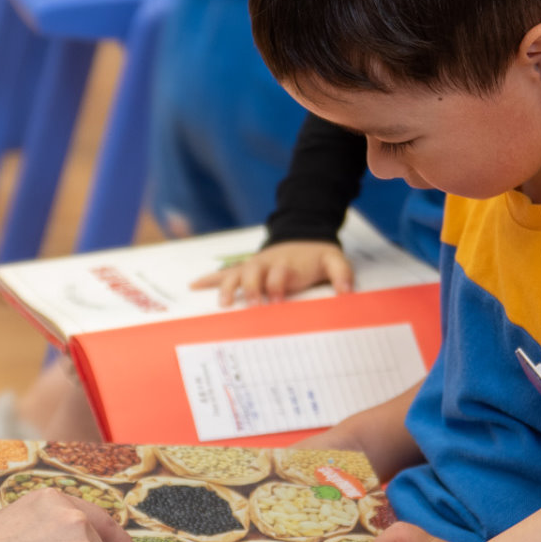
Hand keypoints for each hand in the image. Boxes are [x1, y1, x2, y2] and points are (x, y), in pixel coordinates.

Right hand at [191, 241, 352, 305]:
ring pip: (236, 274)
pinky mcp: (244, 269)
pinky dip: (208, 279)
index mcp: (287, 263)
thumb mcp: (335, 260)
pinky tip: (193, 286)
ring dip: (227, 287)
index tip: (278, 302)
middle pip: (253, 272)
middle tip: (250, 305)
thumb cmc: (316, 256)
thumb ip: (342, 274)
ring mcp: (253, 266)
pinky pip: (224, 273)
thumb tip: (347, 293)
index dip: (278, 284)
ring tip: (222, 304)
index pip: (279, 273)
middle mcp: (266, 263)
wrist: (302, 236)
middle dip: (250, 288)